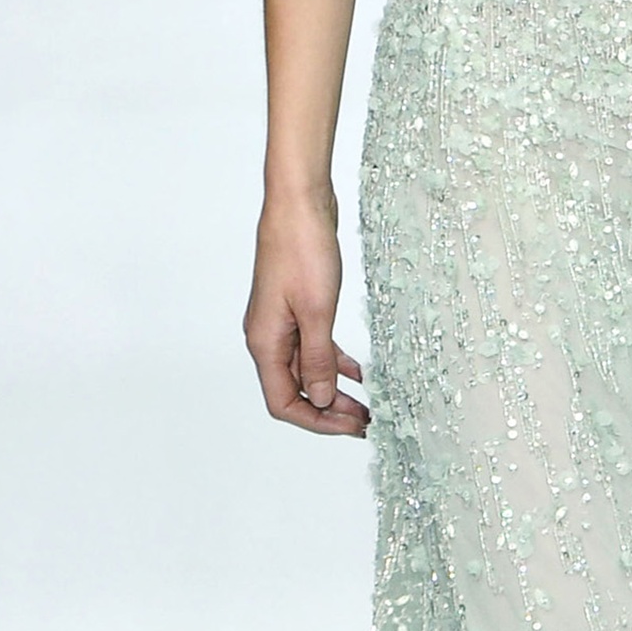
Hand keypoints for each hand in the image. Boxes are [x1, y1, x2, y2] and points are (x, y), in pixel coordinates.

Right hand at [245, 191, 368, 435]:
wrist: (299, 203)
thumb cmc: (302, 249)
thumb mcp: (317, 311)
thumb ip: (319, 360)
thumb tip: (323, 399)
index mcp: (265, 343)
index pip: (284, 402)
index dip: (318, 421)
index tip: (351, 426)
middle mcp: (268, 337)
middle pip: (294, 391)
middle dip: (329, 411)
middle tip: (365, 421)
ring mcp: (281, 323)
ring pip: (306, 371)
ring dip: (334, 390)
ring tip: (366, 405)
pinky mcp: (296, 308)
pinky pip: (313, 348)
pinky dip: (334, 363)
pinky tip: (358, 372)